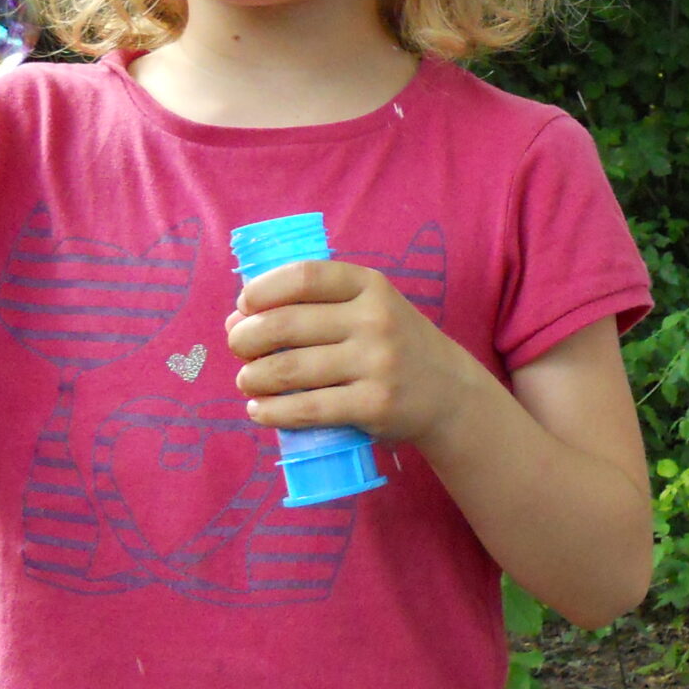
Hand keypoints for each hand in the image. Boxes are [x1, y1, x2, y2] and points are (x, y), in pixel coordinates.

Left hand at [225, 260, 471, 444]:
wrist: (450, 391)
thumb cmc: (394, 344)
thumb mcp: (370, 307)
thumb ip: (314, 306)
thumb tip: (238, 320)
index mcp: (370, 285)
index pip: (303, 277)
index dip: (262, 290)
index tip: (244, 306)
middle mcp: (375, 319)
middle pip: (286, 324)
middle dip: (247, 338)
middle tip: (239, 349)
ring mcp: (377, 363)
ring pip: (290, 369)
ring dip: (253, 378)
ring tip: (247, 381)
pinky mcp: (374, 405)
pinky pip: (308, 409)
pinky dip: (273, 412)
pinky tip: (259, 411)